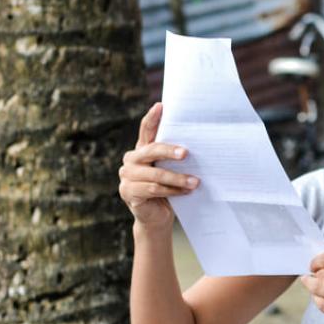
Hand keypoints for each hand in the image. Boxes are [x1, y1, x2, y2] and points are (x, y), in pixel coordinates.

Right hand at [118, 102, 198, 227]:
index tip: (161, 106)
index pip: (145, 130)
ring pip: (155, 174)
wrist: (156, 217)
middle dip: (170, 151)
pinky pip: (154, 189)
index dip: (152, 118)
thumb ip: (174, 158)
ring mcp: (126, 176)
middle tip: (186, 153)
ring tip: (196, 182)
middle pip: (151, 151)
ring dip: (178, 178)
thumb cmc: (168, 190)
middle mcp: (131, 160)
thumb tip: (196, 144)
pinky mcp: (128, 192)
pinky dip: (172, 191)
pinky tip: (186, 191)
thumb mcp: (170, 171)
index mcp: (141, 150)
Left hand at [300, 252, 323, 323]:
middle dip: (314, 275)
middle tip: (310, 277)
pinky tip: (319, 298)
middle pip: (320, 274)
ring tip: (310, 285)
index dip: (315, 262)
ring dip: (312, 287)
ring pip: (318, 289)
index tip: (312, 266)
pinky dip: (318, 301)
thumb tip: (319, 266)